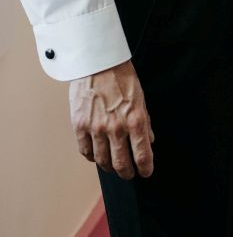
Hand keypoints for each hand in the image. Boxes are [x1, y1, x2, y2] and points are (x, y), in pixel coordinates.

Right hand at [69, 60, 154, 179]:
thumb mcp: (141, 98)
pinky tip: (96, 155)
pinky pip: (85, 151)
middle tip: (129, 174)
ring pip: (102, 161)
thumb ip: (144, 121)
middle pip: (121, 164)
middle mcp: (116, 127)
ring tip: (113, 166)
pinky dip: (92, 157)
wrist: (98, 62)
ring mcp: (96, 128)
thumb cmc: (122, 77)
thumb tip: (149, 141)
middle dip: (127, 173)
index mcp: (135, 119)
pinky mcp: (80, 126)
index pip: (143, 155)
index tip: (146, 172)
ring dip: (109, 167)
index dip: (146, 168)